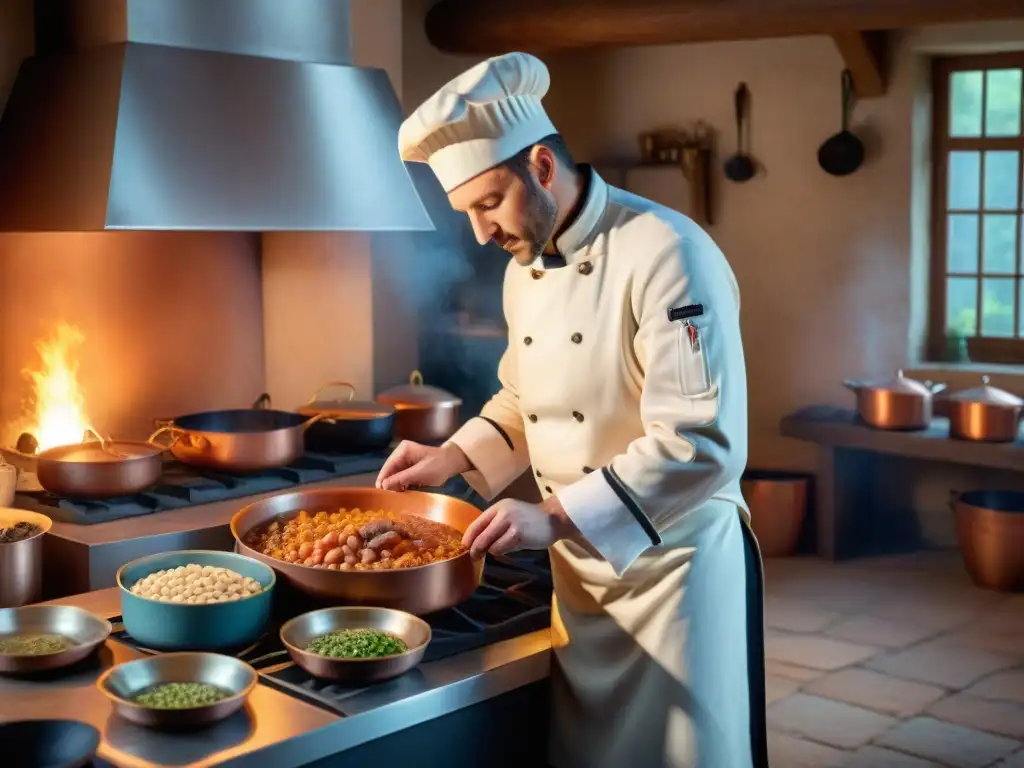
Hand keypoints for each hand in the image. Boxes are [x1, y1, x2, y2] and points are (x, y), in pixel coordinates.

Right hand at [375, 441, 470, 491]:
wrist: (452, 462)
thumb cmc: (438, 466)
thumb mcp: (419, 474)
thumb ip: (401, 479)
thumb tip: (383, 486)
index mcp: (403, 450)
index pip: (388, 466)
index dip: (383, 479)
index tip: (380, 493)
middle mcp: (401, 452)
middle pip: (389, 470)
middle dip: (389, 483)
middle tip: (389, 497)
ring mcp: (404, 458)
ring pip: (394, 474)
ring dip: (395, 484)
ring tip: (396, 496)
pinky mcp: (408, 465)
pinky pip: (400, 475)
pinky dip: (401, 484)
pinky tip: (402, 491)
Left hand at [462, 497, 577, 557]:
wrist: (553, 518)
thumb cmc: (529, 519)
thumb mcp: (510, 514)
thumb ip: (494, 523)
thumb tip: (476, 540)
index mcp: (498, 507)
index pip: (476, 524)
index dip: (468, 538)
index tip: (465, 547)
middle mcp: (503, 513)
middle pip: (480, 536)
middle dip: (475, 549)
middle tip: (474, 557)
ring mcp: (511, 523)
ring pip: (490, 544)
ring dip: (490, 551)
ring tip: (495, 551)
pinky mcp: (518, 534)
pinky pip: (501, 549)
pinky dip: (501, 552)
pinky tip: (508, 549)